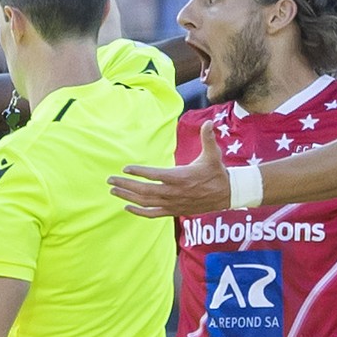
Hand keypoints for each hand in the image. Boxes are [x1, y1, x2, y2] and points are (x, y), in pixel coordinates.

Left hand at [108, 120, 230, 217]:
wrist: (227, 194)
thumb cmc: (217, 172)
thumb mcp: (213, 154)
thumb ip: (208, 138)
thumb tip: (208, 122)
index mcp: (181, 177)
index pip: (155, 175)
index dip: (139, 172)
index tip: (124, 169)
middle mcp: (174, 192)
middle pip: (145, 191)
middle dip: (125, 186)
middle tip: (110, 181)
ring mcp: (173, 203)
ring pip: (146, 202)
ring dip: (128, 197)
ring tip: (113, 191)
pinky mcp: (174, 211)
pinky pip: (153, 213)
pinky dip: (139, 212)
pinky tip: (127, 207)